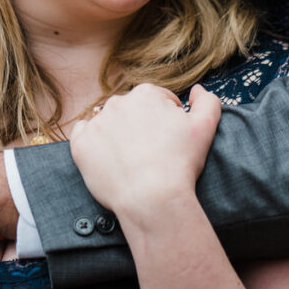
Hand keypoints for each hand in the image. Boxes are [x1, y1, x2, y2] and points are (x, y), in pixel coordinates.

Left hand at [70, 84, 220, 227]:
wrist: (152, 199)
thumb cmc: (180, 163)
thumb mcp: (206, 127)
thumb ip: (208, 101)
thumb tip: (197, 89)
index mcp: (146, 94)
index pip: (158, 102)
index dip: (168, 122)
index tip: (170, 142)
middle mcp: (118, 102)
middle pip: (132, 111)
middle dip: (141, 126)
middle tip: (152, 153)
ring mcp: (96, 123)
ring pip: (108, 123)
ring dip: (117, 135)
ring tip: (132, 160)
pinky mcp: (80, 145)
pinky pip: (84, 137)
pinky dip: (94, 145)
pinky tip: (109, 159)